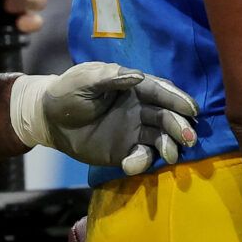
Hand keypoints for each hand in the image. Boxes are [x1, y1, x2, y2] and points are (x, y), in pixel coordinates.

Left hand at [10, 63, 198, 173]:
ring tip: (170, 155)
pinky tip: (130, 165)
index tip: (191, 110)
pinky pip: (141, 157)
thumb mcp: (85, 80)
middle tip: (188, 139)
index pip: (160, 92)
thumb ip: (110, 78)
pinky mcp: (125, 150)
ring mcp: (135, 131)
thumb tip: (138, 76)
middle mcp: (141, 108)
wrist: (49, 119)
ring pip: (160, 138)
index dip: (177, 100)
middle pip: (167, 117)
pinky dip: (141, 162)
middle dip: (180, 127)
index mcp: (134, 87)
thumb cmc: (67, 92)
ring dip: (169, 146)